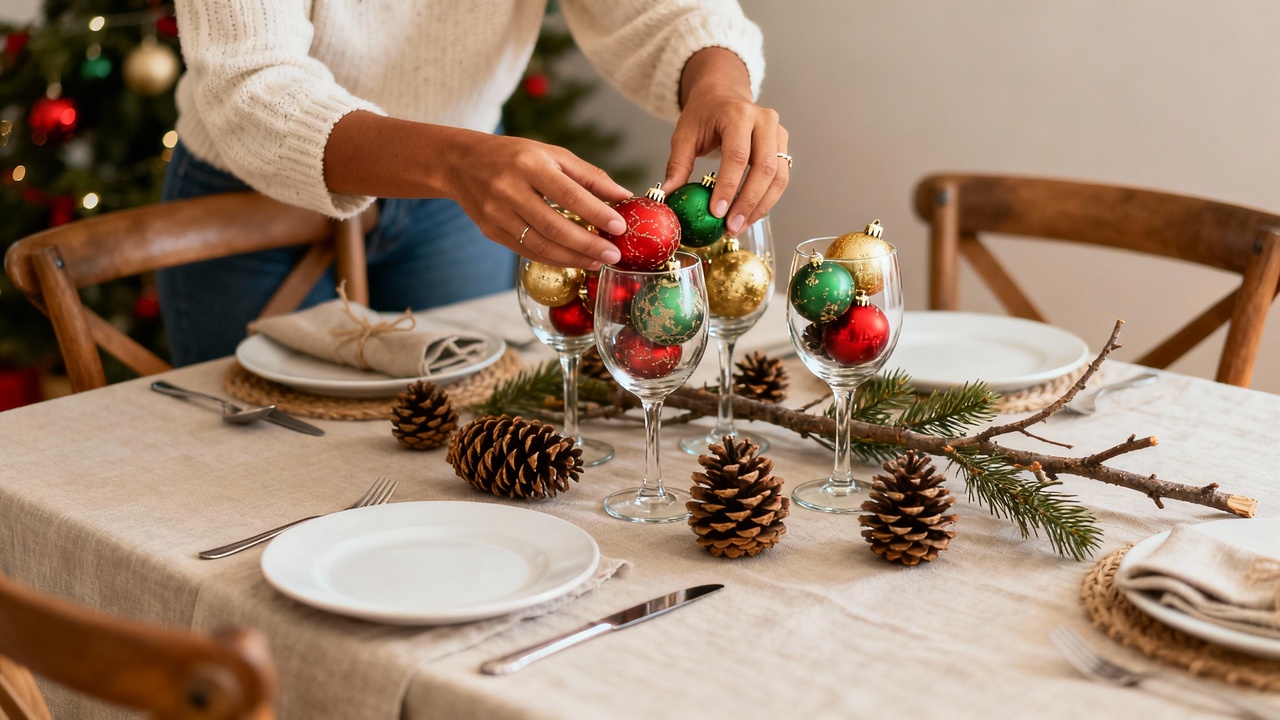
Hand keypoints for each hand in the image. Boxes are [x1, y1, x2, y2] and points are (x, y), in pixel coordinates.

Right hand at [446, 133, 629, 269]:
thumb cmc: (515, 156)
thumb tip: (623, 196)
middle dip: (588, 244)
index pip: (569, 194)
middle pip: (554, 226)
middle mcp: (510, 190)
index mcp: (529, 165)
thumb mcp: (552, 154)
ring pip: (540, 245)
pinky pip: (528, 251)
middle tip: (614, 255)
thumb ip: (588, 176)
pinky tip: (574, 260)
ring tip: (598, 262)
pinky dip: (554, 259)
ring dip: (574, 258)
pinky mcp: (491, 232)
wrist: (461, 163)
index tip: (620, 227)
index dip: (596, 213)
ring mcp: (497, 214)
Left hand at [663, 49, 788, 234]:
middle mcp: (764, 121)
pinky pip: (780, 178)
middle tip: (731, 226)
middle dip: (748, 202)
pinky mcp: (783, 146)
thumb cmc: (704, 114)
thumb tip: (668, 196)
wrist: (724, 94)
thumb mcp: (684, 134)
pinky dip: (766, 200)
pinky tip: (750, 216)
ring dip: (761, 207)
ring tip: (740, 226)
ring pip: (778, 176)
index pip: (737, 155)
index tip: (717, 212)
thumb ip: (678, 165)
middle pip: (764, 168)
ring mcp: (778, 133)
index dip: (729, 186)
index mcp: (738, 114)